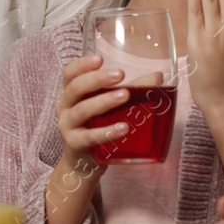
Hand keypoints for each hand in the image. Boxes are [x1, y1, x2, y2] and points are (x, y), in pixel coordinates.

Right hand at [55, 54, 131, 170]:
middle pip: (75, 88)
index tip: (99, 59)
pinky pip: (89, 137)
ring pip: (82, 110)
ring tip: (124, 96)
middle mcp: (65, 107)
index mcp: (71, 93)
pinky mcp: (75, 145)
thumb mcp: (109, 107)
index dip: (82, 65)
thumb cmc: (96, 128)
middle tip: (120, 75)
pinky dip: (107, 131)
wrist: (84, 164)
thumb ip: (130, 90)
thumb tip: (157, 77)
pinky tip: (123, 128)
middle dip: (97, 79)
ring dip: (104, 101)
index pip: (70, 73)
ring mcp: (67, 126)